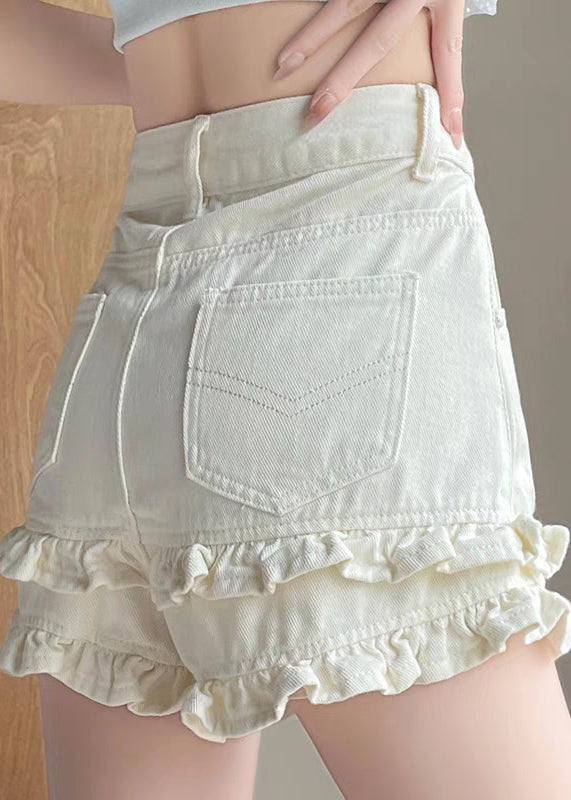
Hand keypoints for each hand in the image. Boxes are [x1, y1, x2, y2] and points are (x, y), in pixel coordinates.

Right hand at [273, 0, 463, 148]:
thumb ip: (438, 12)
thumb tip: (421, 50)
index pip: (450, 53)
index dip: (452, 96)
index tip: (452, 135)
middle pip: (377, 41)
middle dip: (345, 80)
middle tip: (317, 113)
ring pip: (344, 6)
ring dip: (311, 39)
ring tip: (283, 66)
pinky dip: (310, 10)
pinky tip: (286, 39)